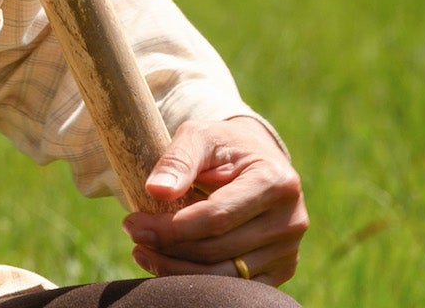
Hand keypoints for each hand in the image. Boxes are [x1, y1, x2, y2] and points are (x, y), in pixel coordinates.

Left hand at [122, 116, 307, 286]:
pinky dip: (198, 282)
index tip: (133, 223)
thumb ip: (179, 159)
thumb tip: (156, 190)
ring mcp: (289, 250)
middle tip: (135, 237)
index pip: (216, 217)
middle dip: (168, 248)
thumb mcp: (201, 136)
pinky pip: (235, 288)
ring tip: (145, 252)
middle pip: (218, 250)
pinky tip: (168, 265)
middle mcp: (291, 220)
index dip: (171, 227)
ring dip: (176, 269)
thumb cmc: (224, 146)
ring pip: (224, 276)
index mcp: (276, 182)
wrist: (255, 160)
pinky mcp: (282, 269)